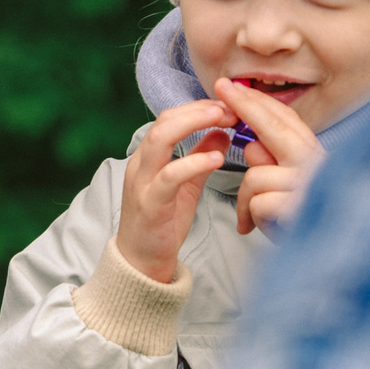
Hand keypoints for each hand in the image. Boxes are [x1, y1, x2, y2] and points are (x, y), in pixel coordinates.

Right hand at [114, 97, 233, 282]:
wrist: (141, 262)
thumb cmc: (162, 223)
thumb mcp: (186, 185)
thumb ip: (200, 157)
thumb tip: (222, 132)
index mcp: (148, 157)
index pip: (170, 118)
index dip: (198, 107)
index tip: (228, 107)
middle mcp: (141, 164)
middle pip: (164, 121)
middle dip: (197, 110)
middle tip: (228, 108)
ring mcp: (142, 183)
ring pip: (160, 140)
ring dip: (192, 124)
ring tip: (223, 120)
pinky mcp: (150, 203)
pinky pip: (170, 176)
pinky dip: (194, 163)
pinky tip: (217, 159)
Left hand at [216, 78, 327, 234]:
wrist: (319, 261)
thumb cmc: (299, 225)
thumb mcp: (283, 190)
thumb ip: (270, 163)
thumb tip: (251, 145)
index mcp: (315, 159)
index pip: (288, 121)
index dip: (260, 103)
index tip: (236, 87)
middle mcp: (318, 167)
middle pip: (277, 129)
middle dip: (246, 106)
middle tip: (222, 87)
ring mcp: (310, 186)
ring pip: (256, 175)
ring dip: (245, 197)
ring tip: (251, 216)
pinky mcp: (298, 209)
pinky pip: (257, 201)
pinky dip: (250, 216)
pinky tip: (256, 228)